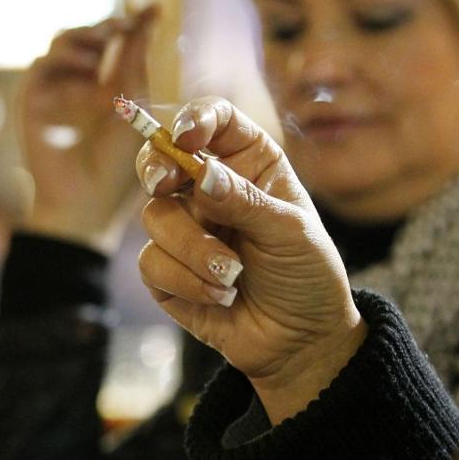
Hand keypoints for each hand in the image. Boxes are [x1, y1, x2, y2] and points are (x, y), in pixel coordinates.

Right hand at [20, 5, 159, 252]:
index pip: (112, 37)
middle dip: (102, 25)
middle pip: (84, 33)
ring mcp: (52, 90)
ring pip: (60, 43)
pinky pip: (42, 67)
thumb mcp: (134, 100)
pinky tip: (90, 82)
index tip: (151, 8)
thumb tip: (151, 10)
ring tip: (102, 53)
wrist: (87, 202)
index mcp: (104, 80)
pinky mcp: (32, 101)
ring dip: (82, 40)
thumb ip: (136, 57)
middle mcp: (75, 81)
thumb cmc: (116, 161)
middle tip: (122, 26)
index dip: (130, 20)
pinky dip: (67, 67)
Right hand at [135, 97, 366, 422]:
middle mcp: (209, 189)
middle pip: (160, 158)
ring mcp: (184, 229)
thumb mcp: (290, 233)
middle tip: (165, 184)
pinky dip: (187, 281)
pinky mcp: (166, 271)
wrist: (301, 341)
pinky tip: (221, 297)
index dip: (194, 118)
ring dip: (193, 249)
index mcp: (247, 163)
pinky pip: (152, 262)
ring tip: (233, 276)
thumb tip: (204, 176)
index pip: (213, 121)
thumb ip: (246, 202)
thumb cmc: (307, 275)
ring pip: (155, 216)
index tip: (186, 135)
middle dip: (157, 168)